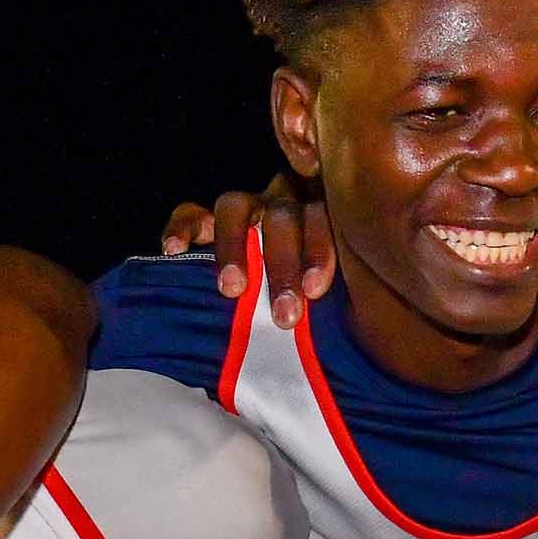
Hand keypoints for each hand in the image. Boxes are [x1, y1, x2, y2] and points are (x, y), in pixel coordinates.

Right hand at [166, 181, 338, 327]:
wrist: (271, 309)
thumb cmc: (318, 307)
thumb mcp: (338, 300)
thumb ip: (346, 301)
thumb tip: (364, 334)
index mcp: (320, 218)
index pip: (321, 218)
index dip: (319, 251)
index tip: (314, 291)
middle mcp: (283, 205)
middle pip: (281, 216)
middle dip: (281, 265)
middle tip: (282, 314)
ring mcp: (245, 208)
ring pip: (235, 207)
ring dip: (234, 247)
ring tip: (232, 290)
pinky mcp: (206, 220)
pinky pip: (190, 213)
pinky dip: (181, 228)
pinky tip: (173, 251)